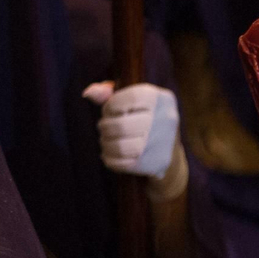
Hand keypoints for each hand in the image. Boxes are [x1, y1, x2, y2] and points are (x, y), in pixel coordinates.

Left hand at [84, 81, 187, 201]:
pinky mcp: (155, 163)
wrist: (170, 150)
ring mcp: (161, 144)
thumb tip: (88, 93)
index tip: (109, 111)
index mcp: (161, 99)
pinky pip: (122, 164)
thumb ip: (109, 94)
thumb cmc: (145, 118)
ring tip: (106, 141)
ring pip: (120, 147)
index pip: (130, 99)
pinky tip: (111, 153)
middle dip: (105, 127)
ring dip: (106, 144)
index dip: (111, 106)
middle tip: (104, 128)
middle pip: (121, 126)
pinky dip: (110, 159)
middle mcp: (164, 120)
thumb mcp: (133, 100)